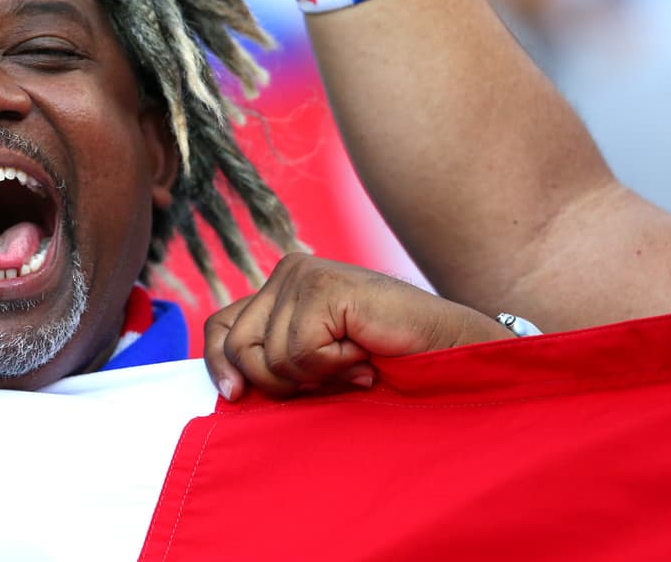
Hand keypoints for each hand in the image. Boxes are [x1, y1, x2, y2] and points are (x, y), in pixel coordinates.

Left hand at [205, 253, 514, 399]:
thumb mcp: (316, 367)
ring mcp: (303, 275)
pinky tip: (364, 351)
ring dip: (318, 375)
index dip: (220, 365)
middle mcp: (286, 273)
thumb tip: (228, 387)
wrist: (450, 352)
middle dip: (280, 381)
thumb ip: (275, 362)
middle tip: (332, 376)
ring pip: (271, 357)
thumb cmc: (387, 364)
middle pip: (238, 347)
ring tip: (356, 359)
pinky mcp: (324, 287)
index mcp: (279, 289)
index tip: (234, 397)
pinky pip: (301, 353)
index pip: (219, 325)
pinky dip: (336, 366)